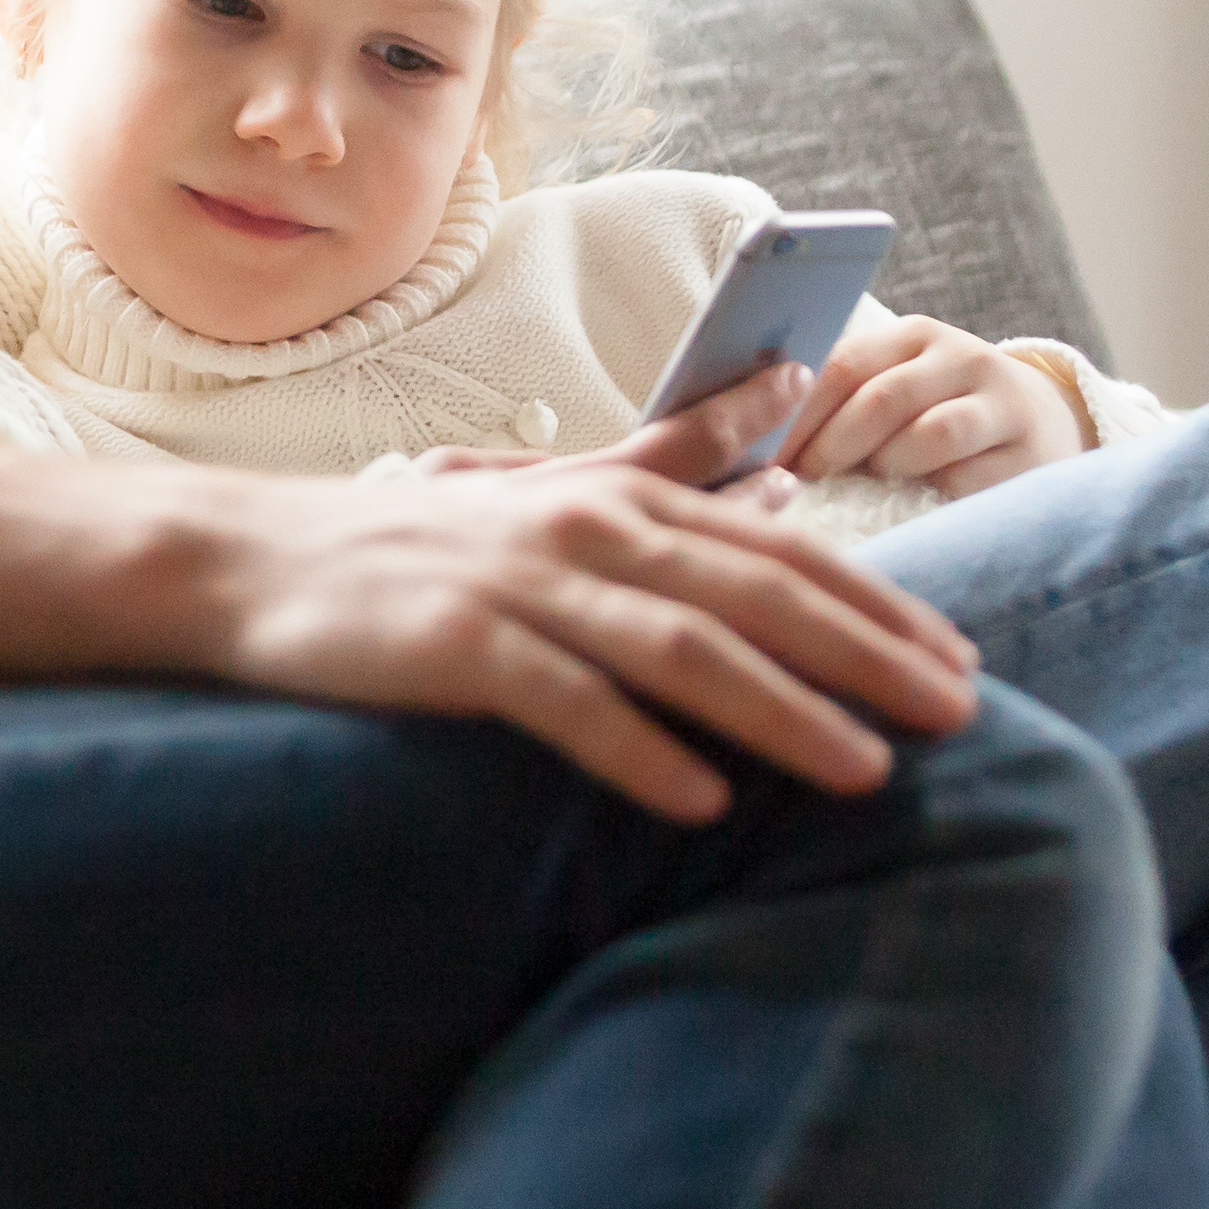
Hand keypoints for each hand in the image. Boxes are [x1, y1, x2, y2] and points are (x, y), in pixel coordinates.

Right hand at [199, 411, 982, 824]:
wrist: (247, 562)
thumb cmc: (413, 543)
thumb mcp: (550, 487)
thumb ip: (669, 458)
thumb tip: (783, 406)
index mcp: (616, 499)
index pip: (779, 552)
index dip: (878, 606)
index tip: (961, 663)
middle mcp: (581, 530)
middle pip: (754, 593)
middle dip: (867, 654)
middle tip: (961, 714)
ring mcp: (516, 587)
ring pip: (677, 646)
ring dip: (782, 711)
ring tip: (865, 772)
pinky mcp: (451, 646)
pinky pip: (562, 703)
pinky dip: (638, 750)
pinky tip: (703, 802)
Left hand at [769, 314, 1086, 498]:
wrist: (1043, 425)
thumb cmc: (939, 412)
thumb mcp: (899, 385)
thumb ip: (844, 397)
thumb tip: (759, 437)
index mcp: (913, 336)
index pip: (844, 363)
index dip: (799, 412)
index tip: (763, 451)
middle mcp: (960, 358)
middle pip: (881, 399)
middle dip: (830, 446)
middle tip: (797, 483)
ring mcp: (1000, 404)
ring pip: (929, 435)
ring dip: (883, 467)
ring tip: (860, 487)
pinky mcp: (1028, 454)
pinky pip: (968, 479)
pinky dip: (929, 496)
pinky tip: (908, 509)